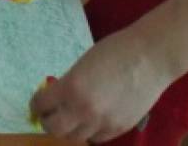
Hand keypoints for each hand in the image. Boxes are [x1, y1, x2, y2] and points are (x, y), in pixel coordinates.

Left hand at [30, 26, 172, 141]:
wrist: (150, 57)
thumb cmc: (115, 50)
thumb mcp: (82, 63)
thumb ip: (68, 83)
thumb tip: (57, 96)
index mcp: (71, 88)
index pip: (42, 105)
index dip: (37, 104)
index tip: (37, 102)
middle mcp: (84, 110)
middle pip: (55, 129)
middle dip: (48, 121)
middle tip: (49, 114)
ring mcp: (103, 123)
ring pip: (76, 137)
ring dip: (70, 128)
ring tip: (71, 117)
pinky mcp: (119, 129)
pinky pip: (96, 139)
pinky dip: (90, 132)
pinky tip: (91, 121)